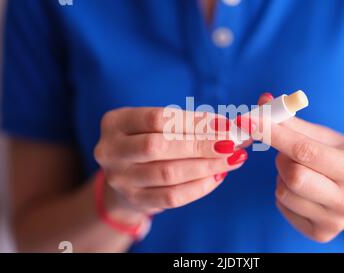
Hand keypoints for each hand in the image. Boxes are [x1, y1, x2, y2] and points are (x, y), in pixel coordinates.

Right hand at [94, 107, 247, 223]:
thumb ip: (189, 124)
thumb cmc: (148, 141)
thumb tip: (231, 126)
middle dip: (201, 145)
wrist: (125, 178)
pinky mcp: (135, 200)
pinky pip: (172, 197)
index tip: (225, 124)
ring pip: (168, 174)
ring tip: (231, 159)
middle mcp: (111, 150)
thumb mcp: (158, 126)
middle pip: (159, 147)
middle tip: (232, 144)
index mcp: (116, 122)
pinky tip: (217, 176)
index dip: (194, 121)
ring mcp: (120, 178)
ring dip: (206, 166)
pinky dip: (199, 187)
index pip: (157, 118)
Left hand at [241, 93, 343, 241]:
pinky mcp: (319, 234)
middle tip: (287, 153)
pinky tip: (299, 188)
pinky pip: (282, 206)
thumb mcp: (324, 137)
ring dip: (281, 176)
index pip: (305, 150)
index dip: (273, 133)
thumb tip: (263, 101)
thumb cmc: (337, 157)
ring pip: (284, 192)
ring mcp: (334, 222)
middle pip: (293, 176)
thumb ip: (292, 122)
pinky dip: (282, 192)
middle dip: (281, 159)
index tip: (247, 120)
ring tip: (298, 170)